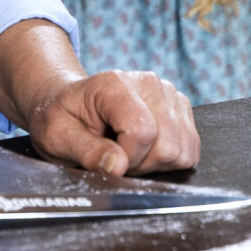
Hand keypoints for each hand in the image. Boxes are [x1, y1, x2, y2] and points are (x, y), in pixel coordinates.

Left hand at [18, 70, 199, 176]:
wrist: (69, 105)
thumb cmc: (62, 119)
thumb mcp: (58, 137)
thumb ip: (87, 151)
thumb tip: (117, 166)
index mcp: (115, 85)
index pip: (142, 132)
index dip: (127, 159)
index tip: (107, 160)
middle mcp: (149, 83)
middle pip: (168, 144)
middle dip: (142, 164)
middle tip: (116, 157)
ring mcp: (169, 94)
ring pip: (184, 149)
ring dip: (157, 163)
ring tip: (129, 152)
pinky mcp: (181, 108)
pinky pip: (191, 148)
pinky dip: (170, 159)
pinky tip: (145, 150)